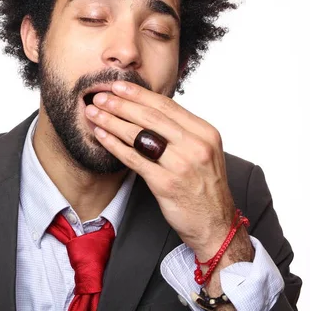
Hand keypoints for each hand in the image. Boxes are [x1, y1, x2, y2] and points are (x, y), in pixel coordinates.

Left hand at [84, 80, 243, 260]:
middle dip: (121, 103)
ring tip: (94, 112)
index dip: (139, 93)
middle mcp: (195, 146)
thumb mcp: (203, 152)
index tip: (118, 85)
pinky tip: (101, 135)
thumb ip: (181, 131)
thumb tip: (149, 108)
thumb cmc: (204, 187)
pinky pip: (134, 159)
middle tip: (99, 95)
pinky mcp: (166, 184)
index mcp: (205, 133)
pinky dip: (114, 144)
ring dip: (112, 120)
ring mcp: (181, 165)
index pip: (167, 105)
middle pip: (151, 116)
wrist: (215, 224)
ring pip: (139, 135)